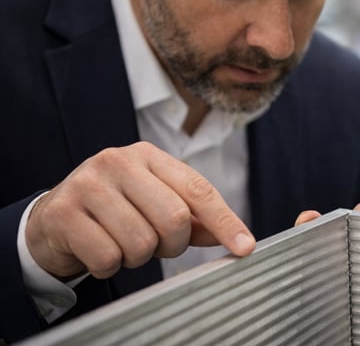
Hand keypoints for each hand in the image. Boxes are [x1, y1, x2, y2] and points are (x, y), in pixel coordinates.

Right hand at [26, 142, 255, 278]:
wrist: (51, 220)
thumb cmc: (114, 210)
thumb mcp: (155, 204)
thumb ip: (194, 218)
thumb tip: (233, 236)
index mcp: (148, 156)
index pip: (198, 190)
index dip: (225, 221)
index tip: (244, 247)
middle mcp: (118, 161)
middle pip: (174, 219)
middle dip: (171, 244)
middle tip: (155, 244)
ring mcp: (88, 185)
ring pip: (141, 242)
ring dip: (137, 257)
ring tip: (121, 243)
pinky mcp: (64, 214)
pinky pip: (108, 257)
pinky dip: (108, 266)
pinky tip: (97, 251)